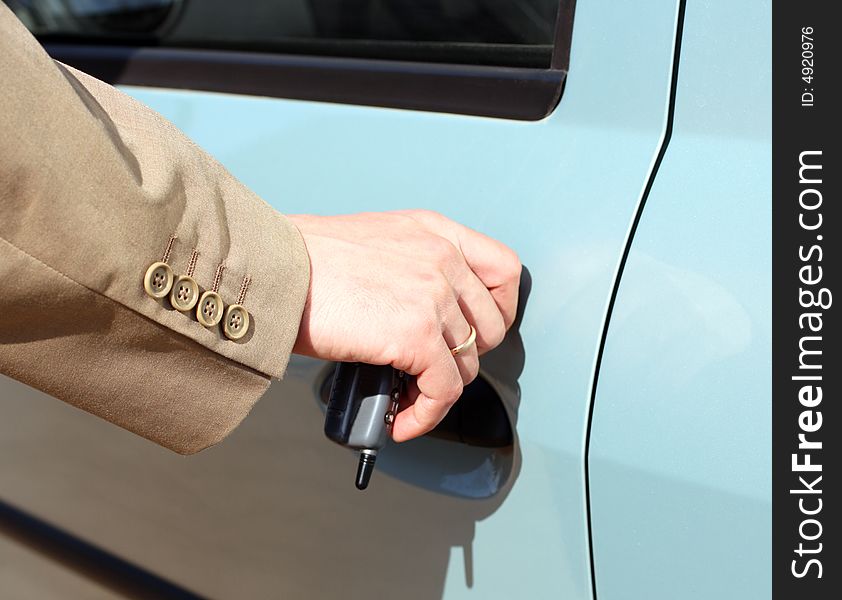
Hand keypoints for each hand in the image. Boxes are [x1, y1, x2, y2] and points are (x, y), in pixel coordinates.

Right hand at [287, 210, 520, 441]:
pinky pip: (442, 391)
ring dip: (438, 392)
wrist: (272, 268)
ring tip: (407, 401)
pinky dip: (425, 415)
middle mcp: (443, 258)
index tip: (476, 333)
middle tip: (430, 370)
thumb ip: (413, 267)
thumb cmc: (306, 260)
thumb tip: (424, 318)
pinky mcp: (415, 334)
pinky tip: (401, 421)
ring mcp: (433, 295)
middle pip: (489, 327)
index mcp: (436, 231)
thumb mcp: (378, 243)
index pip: (505, 270)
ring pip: (465, 365)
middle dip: (464, 358)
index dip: (499, 310)